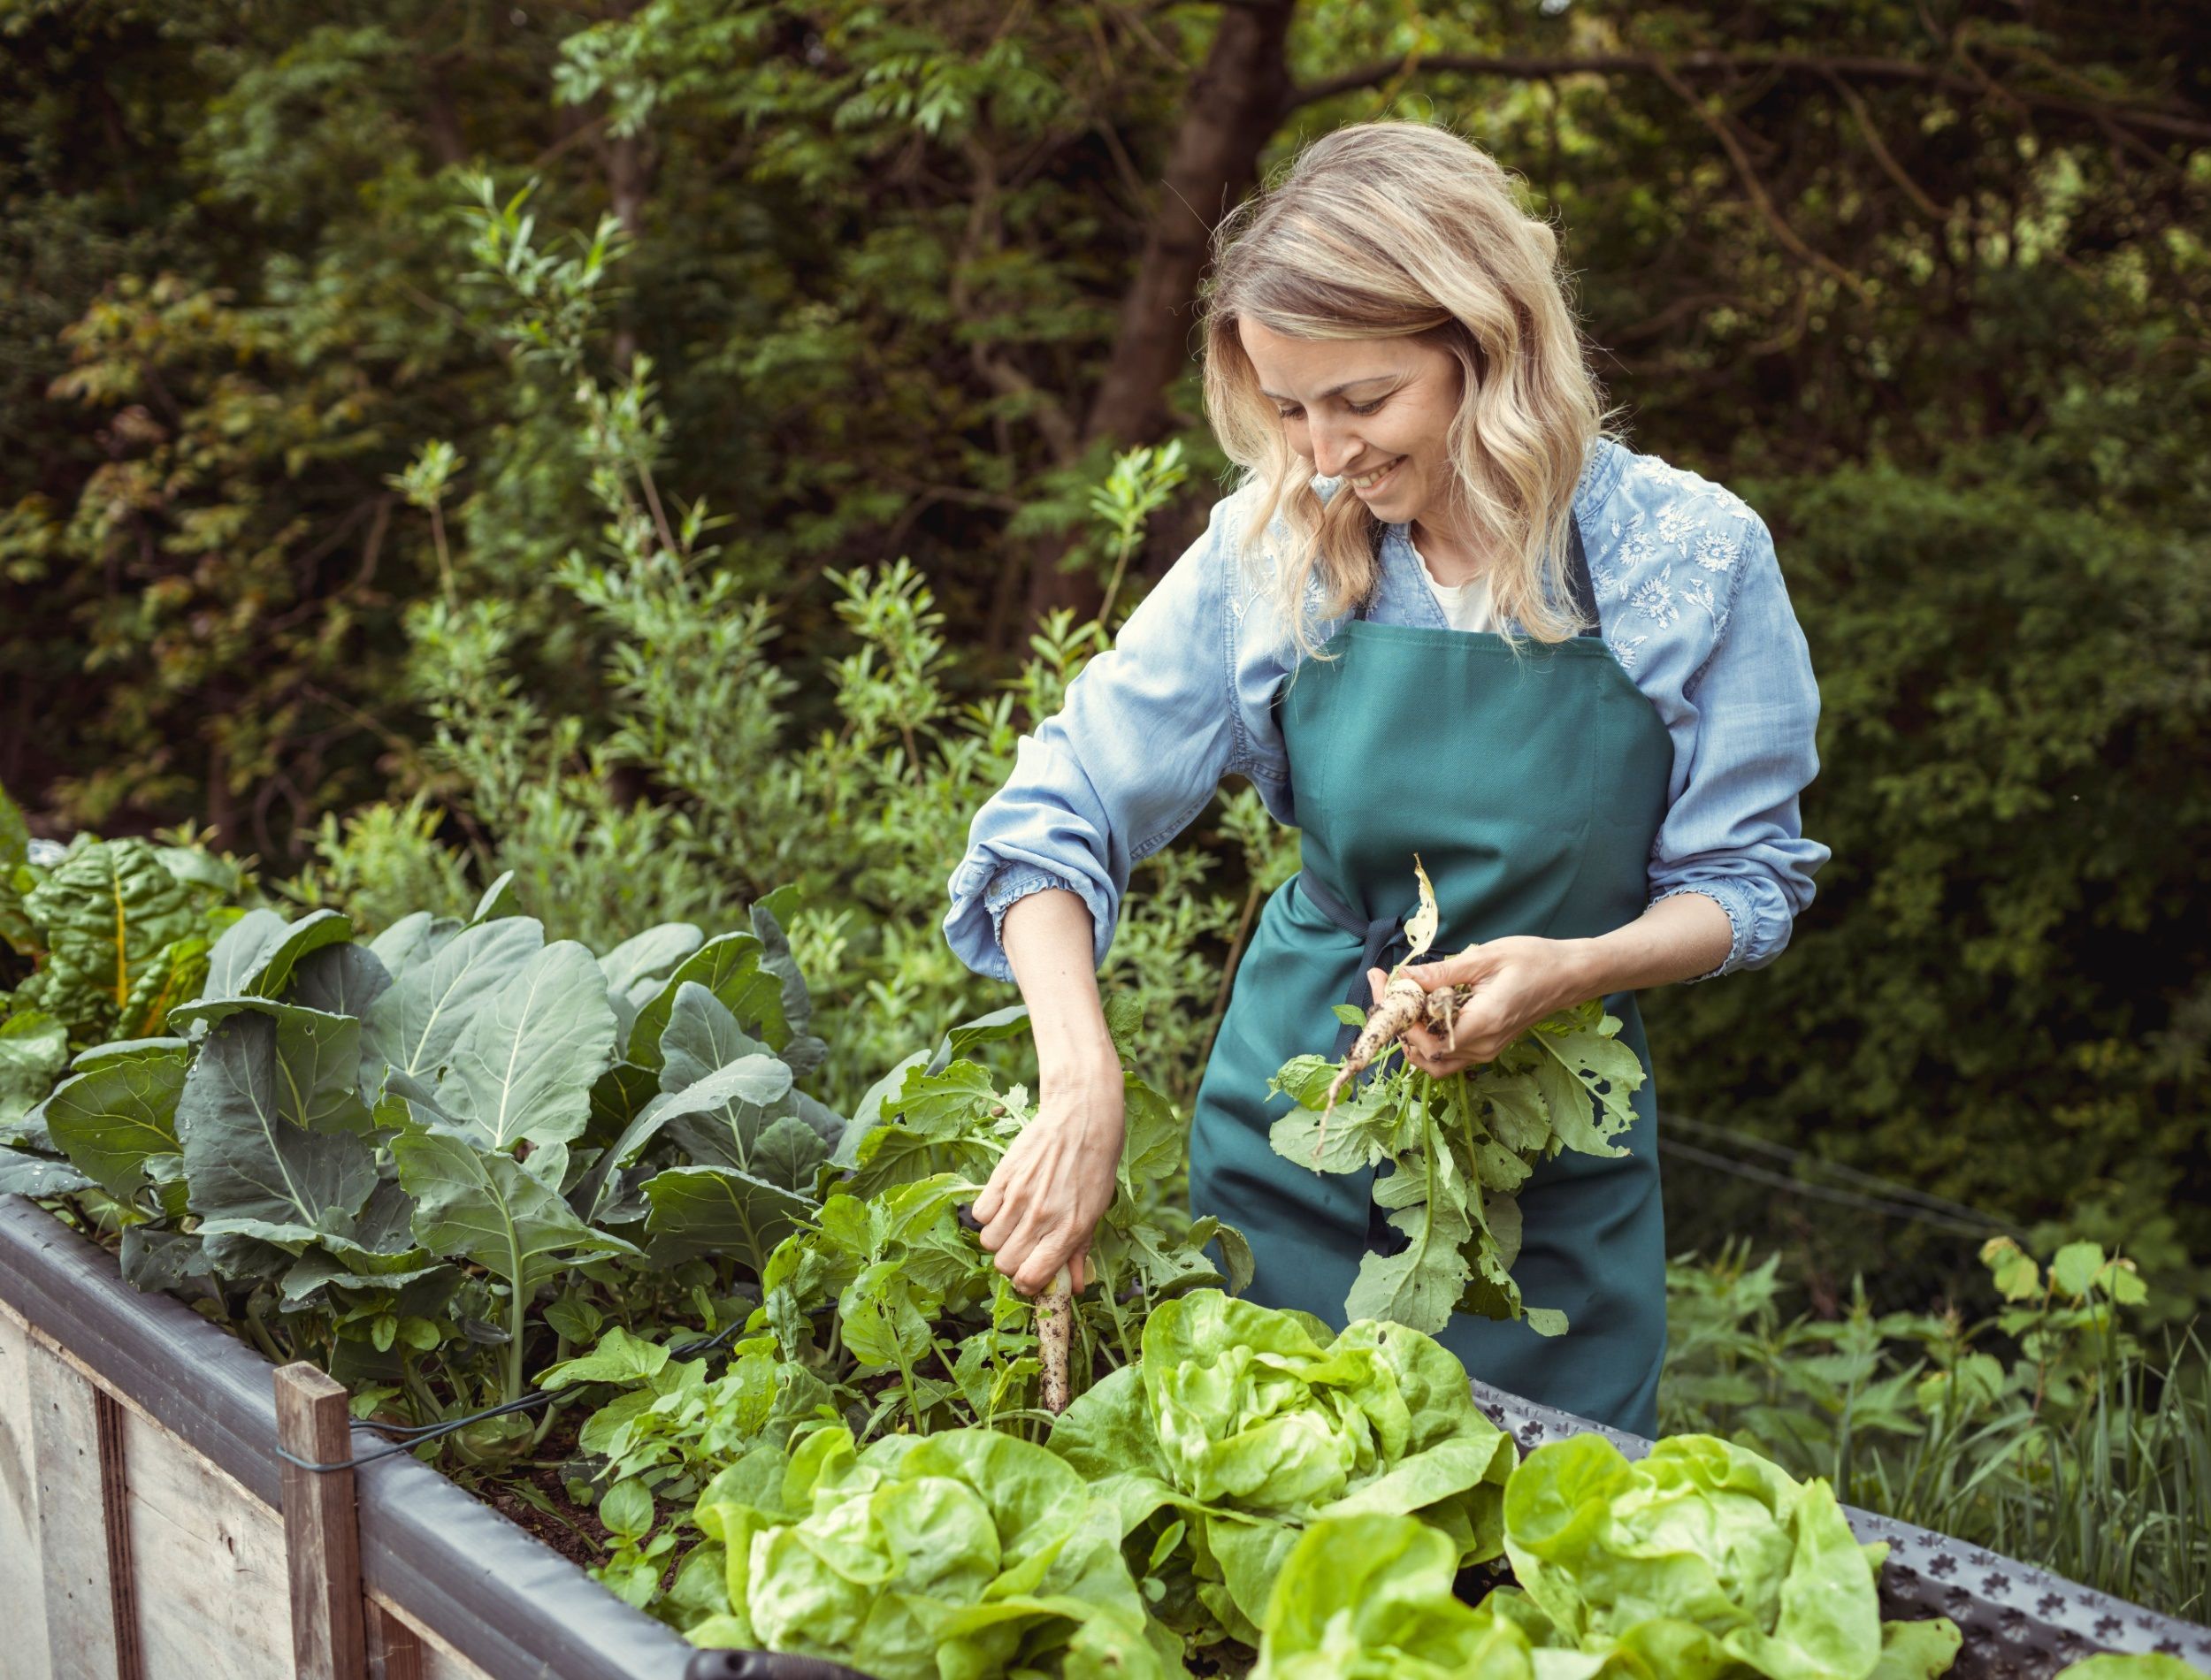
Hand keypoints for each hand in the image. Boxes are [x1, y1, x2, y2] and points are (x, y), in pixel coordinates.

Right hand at [972, 1054, 1123, 1294]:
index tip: (1031, 1275)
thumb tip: (1075, 1287)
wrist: (1082, 1117)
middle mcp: (1042, 1218)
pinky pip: (979, 1213)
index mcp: (1069, 1230)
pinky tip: (1004, 1205)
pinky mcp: (1002, 1177)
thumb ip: (1081, 1252)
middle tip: (1023, 1247)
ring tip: (1013, 1224)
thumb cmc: (1095, 1165)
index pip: (1031, 1278)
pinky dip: (988, 1215)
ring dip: (999, 1239)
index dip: (1028, 1283)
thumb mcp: (1096, 1211)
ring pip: (989, 1242)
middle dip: (1013, 1262)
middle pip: (1005, 1264)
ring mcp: (1019, 1197)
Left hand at [1369, 936, 1590, 1077]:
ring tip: (1399, 1000)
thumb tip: (1404, 977)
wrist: (1569, 975)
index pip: (1426, 1039)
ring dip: (1410, 1036)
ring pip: (1434, 1061)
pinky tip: (1420, 1010)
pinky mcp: (1486, 1048)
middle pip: (1424, 1052)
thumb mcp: (1486, 957)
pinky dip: (1427, 1039)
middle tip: (1384, 985)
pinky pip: (1448, 1055)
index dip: (1399, 1016)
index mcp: (1483, 1024)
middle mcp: (1482, 1047)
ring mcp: (1485, 1051)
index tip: (1384, 982)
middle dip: (1397, 1021)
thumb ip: (1443, 972)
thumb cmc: (1533, 960)